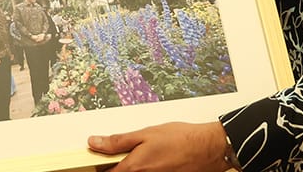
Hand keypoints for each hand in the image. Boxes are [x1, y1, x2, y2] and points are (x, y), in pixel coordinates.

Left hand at [88, 120, 227, 171]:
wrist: (207, 148)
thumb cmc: (181, 139)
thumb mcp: (145, 134)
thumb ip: (118, 141)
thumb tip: (95, 143)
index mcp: (134, 168)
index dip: (100, 168)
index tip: (98, 161)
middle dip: (118, 168)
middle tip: (124, 155)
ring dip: (133, 169)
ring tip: (144, 156)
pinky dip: (147, 170)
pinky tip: (155, 162)